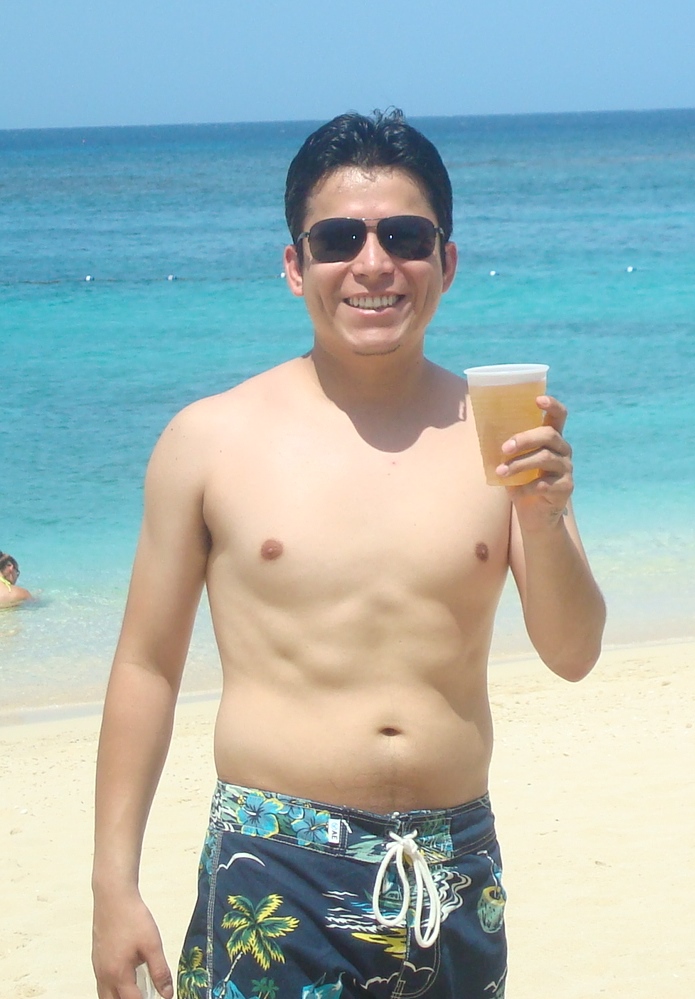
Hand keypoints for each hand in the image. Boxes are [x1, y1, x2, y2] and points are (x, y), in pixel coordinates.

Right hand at [92, 890, 173, 998]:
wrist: (113, 897)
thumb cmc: (133, 918)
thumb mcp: (152, 944)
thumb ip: (160, 971)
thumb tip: (167, 993)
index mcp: (118, 975)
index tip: (159, 998)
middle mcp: (104, 976)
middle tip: (146, 994)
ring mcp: (98, 968)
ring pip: (105, 996)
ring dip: (119, 998)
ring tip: (137, 991)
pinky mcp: (96, 959)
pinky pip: (102, 984)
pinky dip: (113, 989)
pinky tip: (125, 979)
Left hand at [495, 395, 573, 528]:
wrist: (534, 516)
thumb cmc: (521, 483)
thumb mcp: (512, 462)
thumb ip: (507, 448)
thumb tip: (484, 431)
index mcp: (551, 439)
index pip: (558, 416)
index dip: (551, 405)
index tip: (537, 399)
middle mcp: (563, 450)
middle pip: (549, 435)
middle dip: (525, 439)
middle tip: (504, 448)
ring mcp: (567, 468)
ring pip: (546, 458)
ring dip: (520, 464)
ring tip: (501, 472)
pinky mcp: (566, 487)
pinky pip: (547, 483)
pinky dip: (528, 487)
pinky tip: (518, 492)